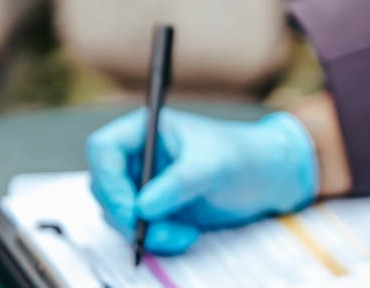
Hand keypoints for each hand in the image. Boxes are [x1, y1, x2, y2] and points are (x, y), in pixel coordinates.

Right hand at [85, 108, 317, 254]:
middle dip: (125, 214)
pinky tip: (187, 237)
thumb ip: (180, 181)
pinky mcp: (155, 211)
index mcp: (146, 129)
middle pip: (104, 187)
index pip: (103, 148)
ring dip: (145, 232)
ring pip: (119, 215)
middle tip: (148, 231)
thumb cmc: (242, 156)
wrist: (266, 178)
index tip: (129, 207)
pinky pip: (139, 231)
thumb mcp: (214, 164)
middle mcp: (139, 157)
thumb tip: (142, 206)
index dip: (108, 178)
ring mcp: (144, 185)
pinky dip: (157, 239)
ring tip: (182, 235)